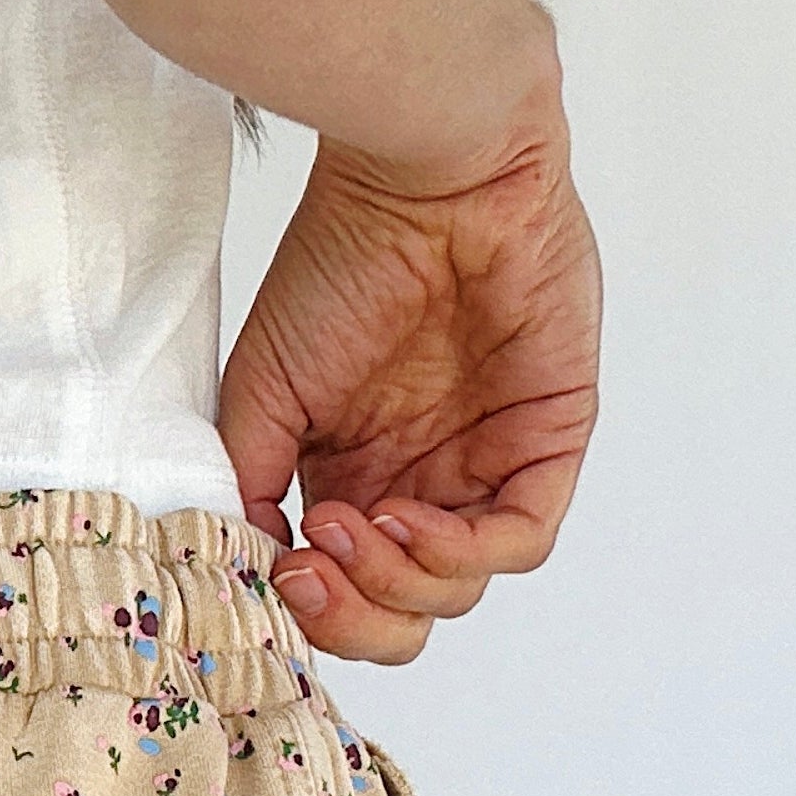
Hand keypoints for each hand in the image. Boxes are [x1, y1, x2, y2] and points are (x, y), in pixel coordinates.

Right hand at [218, 114, 602, 663]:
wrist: (422, 177)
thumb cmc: (342, 260)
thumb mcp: (260, 390)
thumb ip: (247, 486)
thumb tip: (247, 570)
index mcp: (357, 480)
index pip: (347, 597)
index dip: (313, 612)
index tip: (274, 575)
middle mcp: (423, 484)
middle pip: (406, 616)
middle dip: (355, 618)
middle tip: (312, 571)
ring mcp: (487, 469)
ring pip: (455, 591)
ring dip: (395, 580)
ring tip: (346, 525)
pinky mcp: (547, 443)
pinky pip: (518, 540)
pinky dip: (458, 552)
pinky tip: (407, 519)